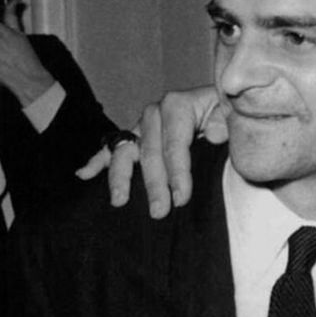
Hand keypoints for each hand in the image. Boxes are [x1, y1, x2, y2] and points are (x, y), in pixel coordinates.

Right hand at [76, 86, 220, 217]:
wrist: (228, 105)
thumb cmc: (230, 114)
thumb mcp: (233, 115)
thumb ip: (225, 124)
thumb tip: (213, 135)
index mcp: (178, 104)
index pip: (175, 145)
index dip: (178, 173)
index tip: (182, 198)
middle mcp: (156, 111)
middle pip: (150, 152)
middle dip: (154, 184)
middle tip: (159, 211)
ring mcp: (143, 124)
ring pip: (126, 152)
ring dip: (121, 178)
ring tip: (119, 201)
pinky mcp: (137, 135)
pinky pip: (113, 148)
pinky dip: (97, 161)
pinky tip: (83, 175)